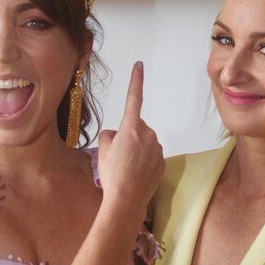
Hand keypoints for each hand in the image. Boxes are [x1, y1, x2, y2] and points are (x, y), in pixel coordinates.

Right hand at [97, 62, 164, 220]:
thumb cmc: (112, 174)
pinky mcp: (162, 161)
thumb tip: (116, 134)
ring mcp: (157, 148)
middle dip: (128, 136)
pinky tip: (136, 174)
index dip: (136, 81)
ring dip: (136, 149)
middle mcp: (148, 134)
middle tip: (117, 155)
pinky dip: (143, 161)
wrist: (127, 199)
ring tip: (126, 167)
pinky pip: (150, 155)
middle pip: (136, 127)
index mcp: (131, 128)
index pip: (133, 98)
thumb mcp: (102, 150)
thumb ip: (109, 135)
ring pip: (144, 142)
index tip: (139, 65)